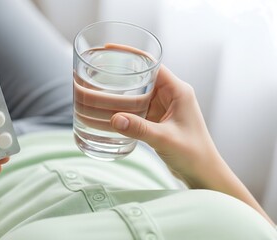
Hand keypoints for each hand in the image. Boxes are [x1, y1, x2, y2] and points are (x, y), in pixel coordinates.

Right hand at [111, 65, 275, 225]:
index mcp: (178, 91)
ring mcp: (164, 108)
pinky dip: (125, 108)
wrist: (203, 174)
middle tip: (99, 72)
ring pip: (139, 94)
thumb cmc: (194, 154)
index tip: (112, 50)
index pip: (152, 65)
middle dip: (122, 74)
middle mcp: (171, 96)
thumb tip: (114, 118)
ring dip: (122, 93)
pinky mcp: (159, 120)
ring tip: (99, 90)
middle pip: (143, 77)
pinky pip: (139, 109)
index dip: (132, 56)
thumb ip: (139, 128)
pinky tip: (110, 110)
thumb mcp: (164, 139)